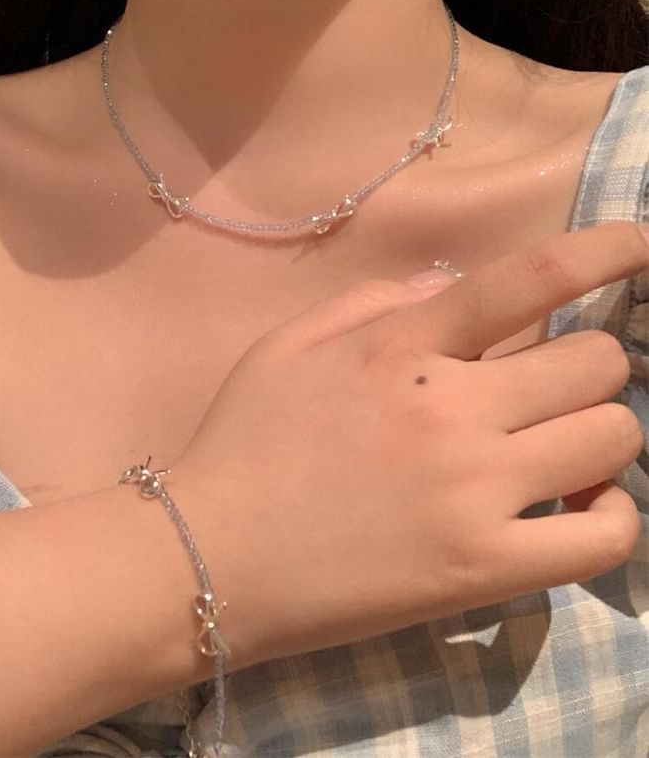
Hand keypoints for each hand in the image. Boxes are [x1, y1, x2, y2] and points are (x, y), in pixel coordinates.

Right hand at [171, 220, 647, 669]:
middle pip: (596, 363)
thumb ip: (369, 303)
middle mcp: (451, 409)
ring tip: (558, 448)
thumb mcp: (284, 348)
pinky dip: (608, 515)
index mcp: (400, 348)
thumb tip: (452, 285)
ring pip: (614, 438)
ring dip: (599, 433)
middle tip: (552, 388)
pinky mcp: (484, 568)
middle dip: (589, 365)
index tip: (639, 247)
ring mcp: (474, 492)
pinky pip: (605, 536)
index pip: (528, 280)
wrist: (211, 553)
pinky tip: (571, 508)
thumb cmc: (241, 444)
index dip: (602, 253)